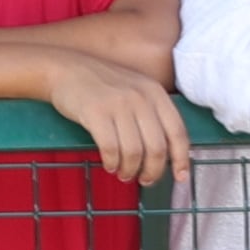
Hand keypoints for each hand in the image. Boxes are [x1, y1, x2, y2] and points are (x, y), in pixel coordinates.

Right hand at [45, 56, 191, 186]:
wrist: (68, 69)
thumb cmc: (103, 85)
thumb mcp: (136, 90)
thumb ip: (152, 115)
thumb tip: (166, 153)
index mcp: (155, 93)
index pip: (177, 132)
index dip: (181, 159)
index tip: (180, 177)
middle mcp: (141, 98)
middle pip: (157, 148)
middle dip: (152, 171)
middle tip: (144, 180)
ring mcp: (118, 104)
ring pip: (134, 152)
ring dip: (129, 170)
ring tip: (123, 174)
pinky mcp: (96, 112)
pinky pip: (110, 148)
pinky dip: (112, 162)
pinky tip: (109, 164)